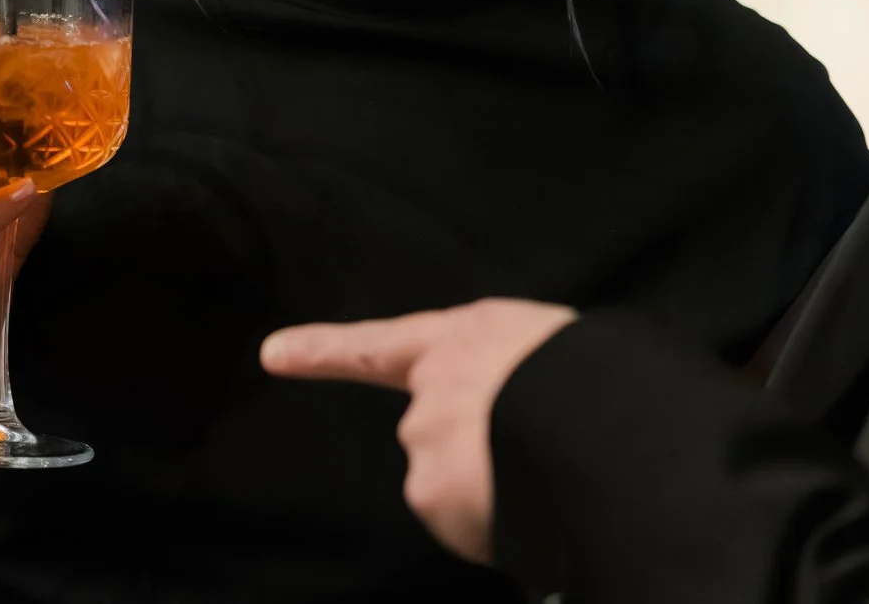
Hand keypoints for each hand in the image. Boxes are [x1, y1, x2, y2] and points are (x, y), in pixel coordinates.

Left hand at [260, 299, 576, 562]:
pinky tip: (531, 516)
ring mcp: (424, 438)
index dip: (326, 350)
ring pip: (453, 487)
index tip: (271, 355)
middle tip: (536, 463)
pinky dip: (493, 532)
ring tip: (546, 484)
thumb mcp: (558, 355)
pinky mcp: (430, 490)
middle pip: (436, 434)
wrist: (596, 416)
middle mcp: (432, 384)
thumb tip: (525, 420)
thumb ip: (519, 377)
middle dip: (474, 455)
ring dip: (487, 496)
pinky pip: (466, 527)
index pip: (381, 343)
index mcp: (469, 336)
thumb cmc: (597, 376)